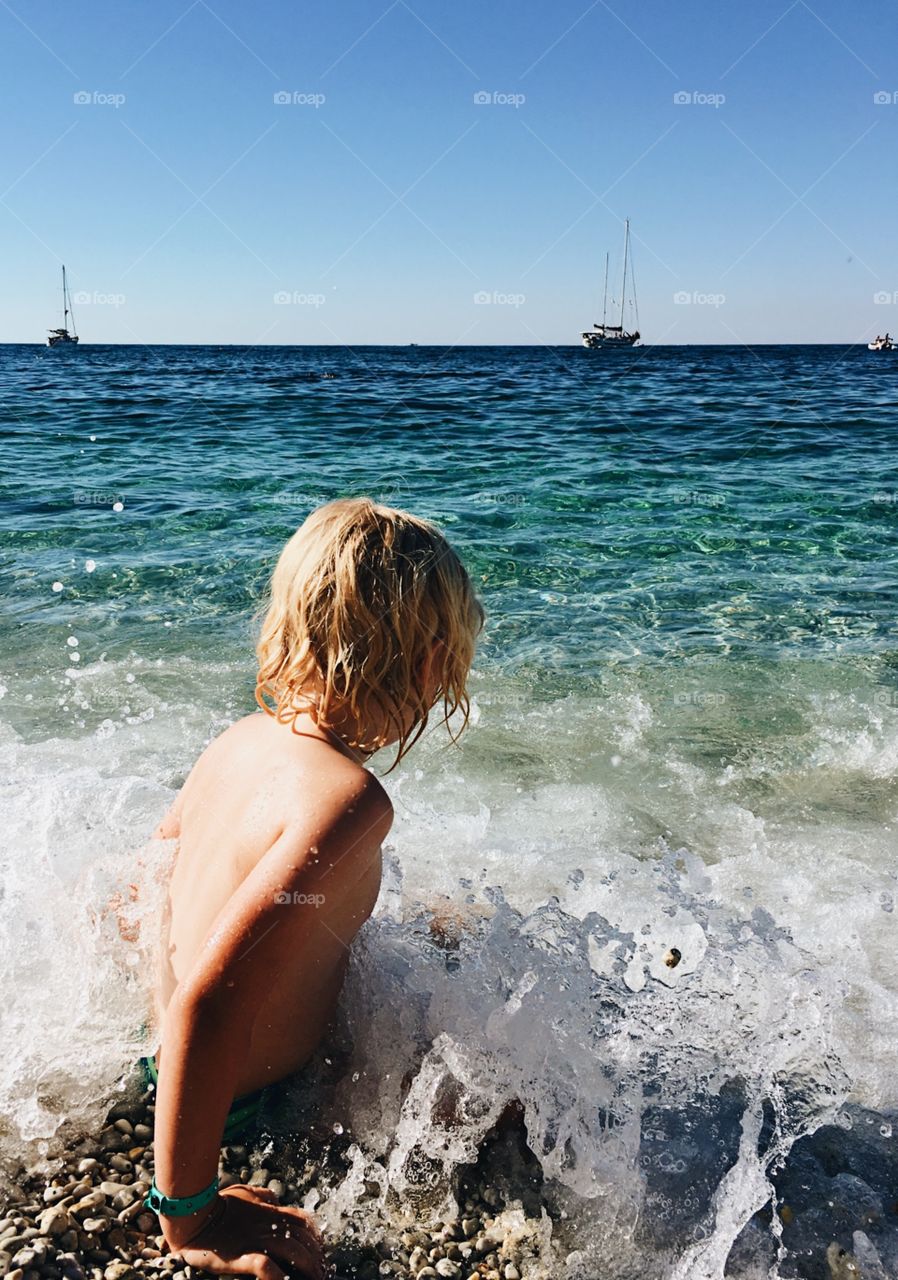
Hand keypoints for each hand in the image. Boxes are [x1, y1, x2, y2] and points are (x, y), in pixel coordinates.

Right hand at [163, 1185, 326, 1279]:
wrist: (193, 1214)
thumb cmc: (217, 1203)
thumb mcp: (243, 1192)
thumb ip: (261, 1196)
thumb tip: (275, 1198)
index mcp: (269, 1212)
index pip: (303, 1222)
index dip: (316, 1237)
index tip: (322, 1251)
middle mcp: (267, 1225)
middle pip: (303, 1239)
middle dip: (317, 1256)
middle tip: (323, 1272)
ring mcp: (256, 1240)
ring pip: (291, 1250)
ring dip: (307, 1266)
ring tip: (316, 1279)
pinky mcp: (241, 1256)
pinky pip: (265, 1266)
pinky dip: (278, 1275)